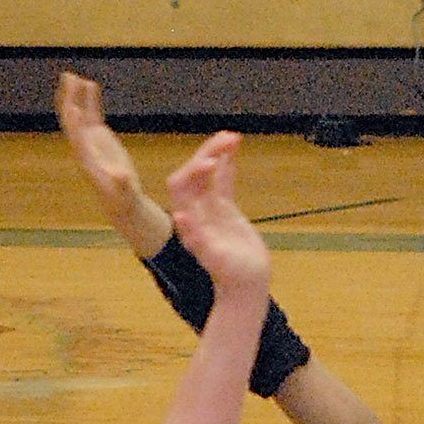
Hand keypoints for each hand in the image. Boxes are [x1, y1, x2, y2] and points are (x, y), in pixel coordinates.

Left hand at [56, 71, 171, 256]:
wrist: (121, 199)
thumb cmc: (122, 199)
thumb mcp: (123, 194)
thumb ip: (121, 183)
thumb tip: (121, 175)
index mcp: (86, 159)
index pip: (76, 139)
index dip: (74, 124)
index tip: (72, 107)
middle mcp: (83, 146)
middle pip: (71, 120)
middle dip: (68, 100)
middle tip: (67, 80)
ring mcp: (89, 140)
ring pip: (79, 113)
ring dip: (75, 95)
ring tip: (73, 76)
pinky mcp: (98, 137)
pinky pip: (92, 114)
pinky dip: (90, 100)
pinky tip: (91, 85)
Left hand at [167, 132, 268, 296]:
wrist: (244, 287)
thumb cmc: (230, 276)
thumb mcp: (214, 259)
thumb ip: (196, 238)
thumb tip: (179, 216)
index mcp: (189, 220)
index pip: (182, 186)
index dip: (193, 170)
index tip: (211, 161)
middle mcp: (196, 211)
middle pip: (195, 173)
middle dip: (207, 153)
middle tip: (226, 137)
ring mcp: (210, 209)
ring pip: (209, 174)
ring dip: (217, 153)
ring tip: (232, 136)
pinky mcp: (225, 211)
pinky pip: (223, 182)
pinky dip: (228, 165)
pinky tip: (234, 150)